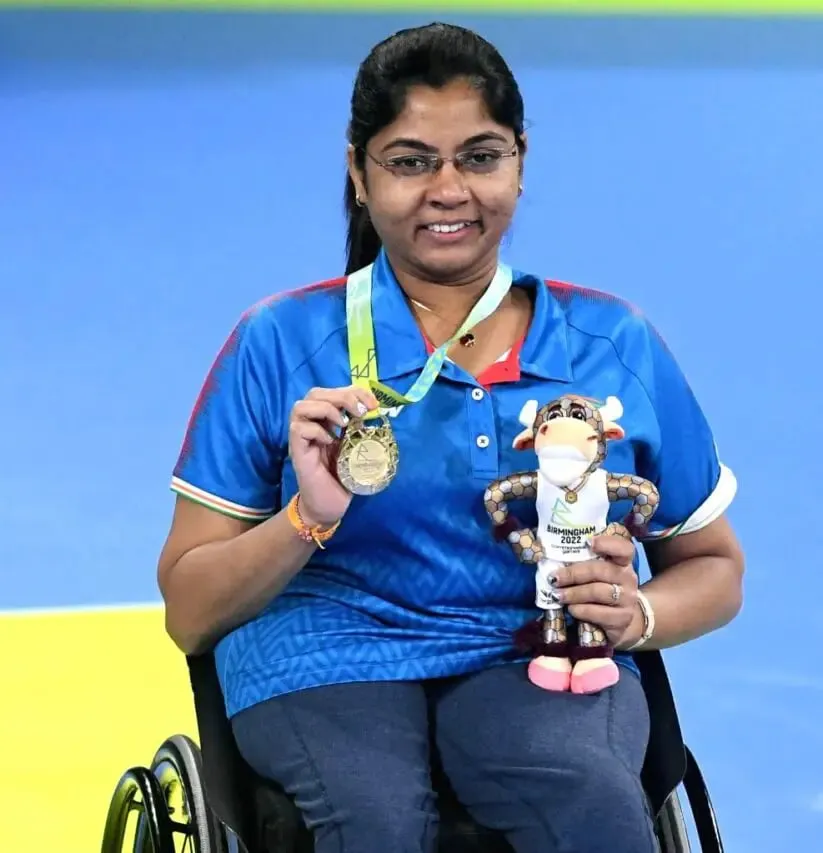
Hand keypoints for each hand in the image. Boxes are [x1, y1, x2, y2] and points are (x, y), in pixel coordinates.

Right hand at [288, 385, 378, 527]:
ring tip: (344, 424)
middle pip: (315, 393)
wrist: (330, 505)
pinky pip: (298, 429)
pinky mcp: (297, 452)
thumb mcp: (357, 447)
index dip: (353, 391)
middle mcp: (311, 424)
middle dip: (342, 396)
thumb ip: (361, 428)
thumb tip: (376, 410)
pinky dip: (317, 430)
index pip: (333, 392)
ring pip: (301, 406)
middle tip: (361, 412)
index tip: (373, 404)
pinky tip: (330, 441)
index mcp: (326, 420)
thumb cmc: (344, 477)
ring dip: (326, 409)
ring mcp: (302, 438)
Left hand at [552, 534, 642, 649]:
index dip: (607, 543)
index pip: (623, 548)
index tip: (587, 542)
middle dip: (573, 574)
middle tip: (554, 579)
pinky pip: (598, 612)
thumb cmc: (602, 588)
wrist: (620, 619)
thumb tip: (554, 559)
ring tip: (557, 595)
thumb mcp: (598, 573)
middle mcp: (628, 578)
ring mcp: (627, 599)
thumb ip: (584, 563)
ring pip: (597, 592)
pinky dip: (580, 610)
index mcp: (623, 562)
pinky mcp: (622, 619)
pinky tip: (571, 609)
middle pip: (601, 571)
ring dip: (573, 593)